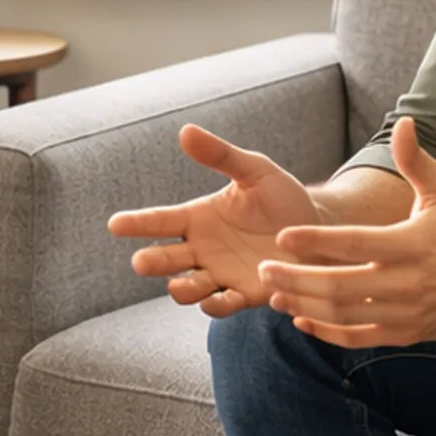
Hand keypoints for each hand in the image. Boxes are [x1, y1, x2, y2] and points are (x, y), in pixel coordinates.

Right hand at [108, 125, 322, 316]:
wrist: (320, 229)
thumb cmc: (283, 198)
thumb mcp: (255, 170)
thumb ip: (222, 156)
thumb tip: (186, 131)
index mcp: (199, 218)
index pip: (160, 221)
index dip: (137, 223)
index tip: (115, 224)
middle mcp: (203, 250)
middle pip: (167, 259)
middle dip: (153, 262)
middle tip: (142, 261)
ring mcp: (221, 275)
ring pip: (188, 288)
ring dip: (182, 289)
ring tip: (182, 284)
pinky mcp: (245, 295)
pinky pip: (223, 305)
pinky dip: (218, 305)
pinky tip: (221, 297)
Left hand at [260, 118, 435, 346]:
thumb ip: (416, 160)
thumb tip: (404, 123)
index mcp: (413, 244)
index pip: (355, 243)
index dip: (317, 241)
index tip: (283, 236)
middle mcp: (409, 282)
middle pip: (342, 286)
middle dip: (298, 279)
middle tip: (264, 269)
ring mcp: (408, 313)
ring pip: (347, 315)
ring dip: (307, 306)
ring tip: (274, 295)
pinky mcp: (408, 334)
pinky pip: (360, 339)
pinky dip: (328, 333)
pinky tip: (301, 320)